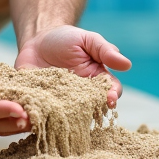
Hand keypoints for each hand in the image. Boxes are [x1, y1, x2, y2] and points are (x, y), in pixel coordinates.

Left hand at [15, 25, 131, 107]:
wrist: (37, 40)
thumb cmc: (66, 39)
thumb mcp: (87, 40)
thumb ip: (105, 51)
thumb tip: (127, 64)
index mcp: (96, 81)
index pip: (110, 92)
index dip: (112, 96)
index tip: (110, 98)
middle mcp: (81, 96)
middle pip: (90, 110)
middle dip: (89, 113)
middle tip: (87, 112)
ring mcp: (61, 102)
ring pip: (66, 117)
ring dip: (64, 119)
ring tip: (60, 116)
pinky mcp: (40, 104)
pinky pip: (41, 113)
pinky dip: (37, 116)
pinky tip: (31, 115)